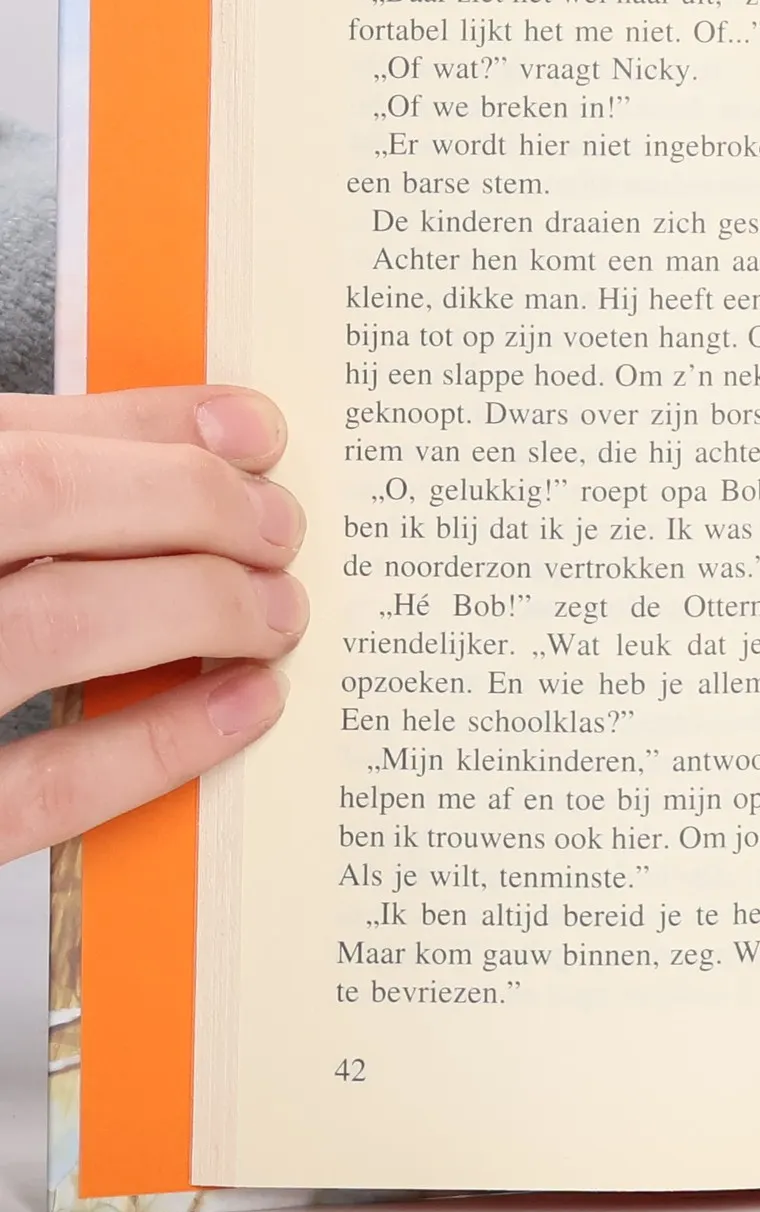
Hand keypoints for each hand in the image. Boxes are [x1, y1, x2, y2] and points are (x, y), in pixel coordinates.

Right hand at [0, 387, 306, 862]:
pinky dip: (161, 741)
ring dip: (197, 608)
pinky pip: (44, 783)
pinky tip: (246, 704)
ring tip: (276, 613)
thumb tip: (221, 432)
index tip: (259, 434)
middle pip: (37, 498)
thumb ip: (48, 463)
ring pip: (55, 624)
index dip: (153, 428)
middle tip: (281, 531)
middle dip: (191, 503)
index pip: (21, 442)